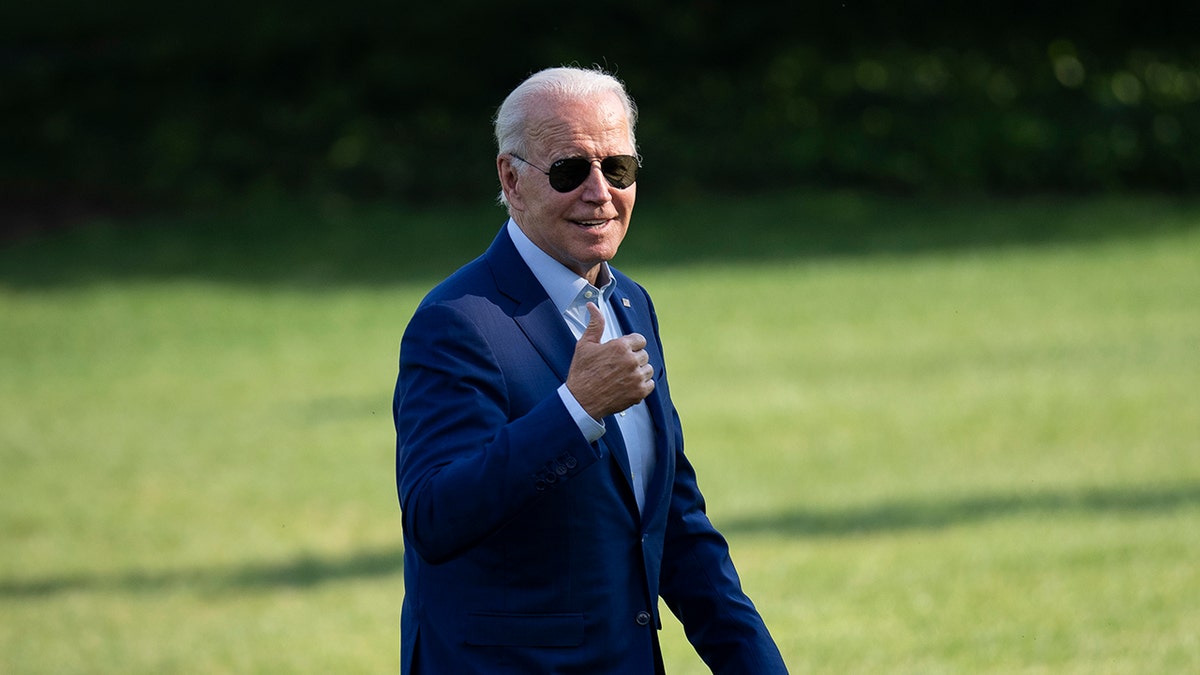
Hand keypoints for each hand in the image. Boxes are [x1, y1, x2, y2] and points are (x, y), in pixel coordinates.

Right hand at [566, 302, 654, 418]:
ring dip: (639, 372)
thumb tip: (593, 307)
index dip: (632, 346)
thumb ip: (595, 325)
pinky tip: (628, 386)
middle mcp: (631, 360)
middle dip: (634, 359)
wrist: (580, 401)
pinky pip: (650, 384)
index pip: (640, 340)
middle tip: (619, 367)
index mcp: (620, 346)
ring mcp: (636, 377)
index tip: (623, 352)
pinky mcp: (639, 392)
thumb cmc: (582, 373)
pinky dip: (642, 386)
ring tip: (623, 377)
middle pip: (644, 355)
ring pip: (648, 370)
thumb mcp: (585, 345)